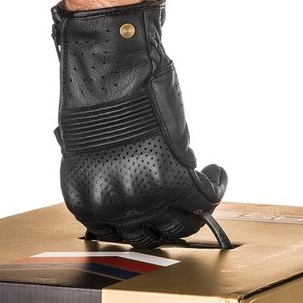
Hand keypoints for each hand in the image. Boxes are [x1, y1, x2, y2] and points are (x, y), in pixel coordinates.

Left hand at [51, 0, 228, 248]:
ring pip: (181, 223)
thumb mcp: (96, 151)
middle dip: (170, 220)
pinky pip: (205, 196)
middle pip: (151, 236)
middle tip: (185, 206)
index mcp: (85, 201)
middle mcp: (112, 207)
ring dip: (196, 207)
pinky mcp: (173, 180)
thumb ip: (117, 177)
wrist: (109, 66)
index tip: (156, 211)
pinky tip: (217, 171)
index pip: (119, 234)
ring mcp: (142, 197)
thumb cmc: (97, 95)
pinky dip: (216, 184)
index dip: (142, 222)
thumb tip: (149, 183)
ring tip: (205, 186)